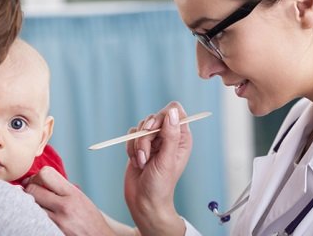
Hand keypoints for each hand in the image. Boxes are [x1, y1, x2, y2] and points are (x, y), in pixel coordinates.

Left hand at [24, 166, 114, 235]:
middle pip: (32, 189)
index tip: (37, 182)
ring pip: (31, 206)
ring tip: (40, 206)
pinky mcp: (50, 232)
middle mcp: (64, 206)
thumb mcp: (80, 198)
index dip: (37, 177)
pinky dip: (35, 217)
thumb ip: (62, 189)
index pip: (45, 174)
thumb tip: (39, 180)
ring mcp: (57, 221)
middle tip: (34, 194)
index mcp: (73, 193)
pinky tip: (41, 218)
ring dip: (31, 205)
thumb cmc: (90, 220)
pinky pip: (35, 220)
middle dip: (30, 190)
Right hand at [124, 101, 191, 235]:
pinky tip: (137, 162)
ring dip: (138, 146)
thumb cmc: (160, 185)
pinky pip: (131, 135)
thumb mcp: (167, 160)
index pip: (175, 111)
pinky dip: (130, 149)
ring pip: (141, 127)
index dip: (163, 115)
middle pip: (154, 117)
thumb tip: (172, 112)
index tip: (153, 129)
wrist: (143, 201)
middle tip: (146, 154)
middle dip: (146, 136)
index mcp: (181, 138)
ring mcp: (153, 141)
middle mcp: (168, 136)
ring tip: (143, 163)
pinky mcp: (139, 145)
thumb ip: (170, 135)